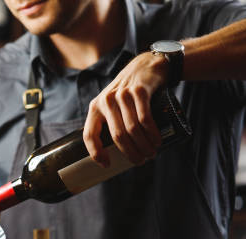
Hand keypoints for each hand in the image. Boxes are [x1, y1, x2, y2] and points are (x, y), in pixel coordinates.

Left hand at [83, 52, 168, 166]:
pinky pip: (145, 119)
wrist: (146, 65)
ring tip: (151, 153)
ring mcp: (123, 95)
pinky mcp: (139, 91)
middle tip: (141, 161)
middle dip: (130, 153)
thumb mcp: (111, 103)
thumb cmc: (128, 92)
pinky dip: (152, 134)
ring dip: (144, 146)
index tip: (107, 164)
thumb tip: (112, 154)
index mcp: (95, 107)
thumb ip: (108, 122)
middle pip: (117, 136)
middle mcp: (106, 100)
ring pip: (132, 130)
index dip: (96, 153)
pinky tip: (157, 141)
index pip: (89, 135)